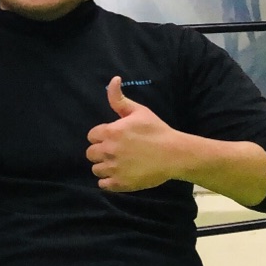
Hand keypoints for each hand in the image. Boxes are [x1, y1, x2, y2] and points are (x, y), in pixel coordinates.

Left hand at [86, 76, 190, 193]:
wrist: (175, 154)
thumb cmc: (157, 130)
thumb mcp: (139, 111)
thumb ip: (120, 99)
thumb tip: (113, 79)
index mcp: (110, 132)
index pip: (92, 136)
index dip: (102, 136)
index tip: (114, 138)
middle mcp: (108, 150)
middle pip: (91, 153)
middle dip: (101, 152)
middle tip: (116, 152)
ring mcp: (113, 168)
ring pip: (96, 169)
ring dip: (104, 167)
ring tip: (119, 164)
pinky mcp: (120, 183)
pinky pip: (103, 185)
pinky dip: (109, 182)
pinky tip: (120, 175)